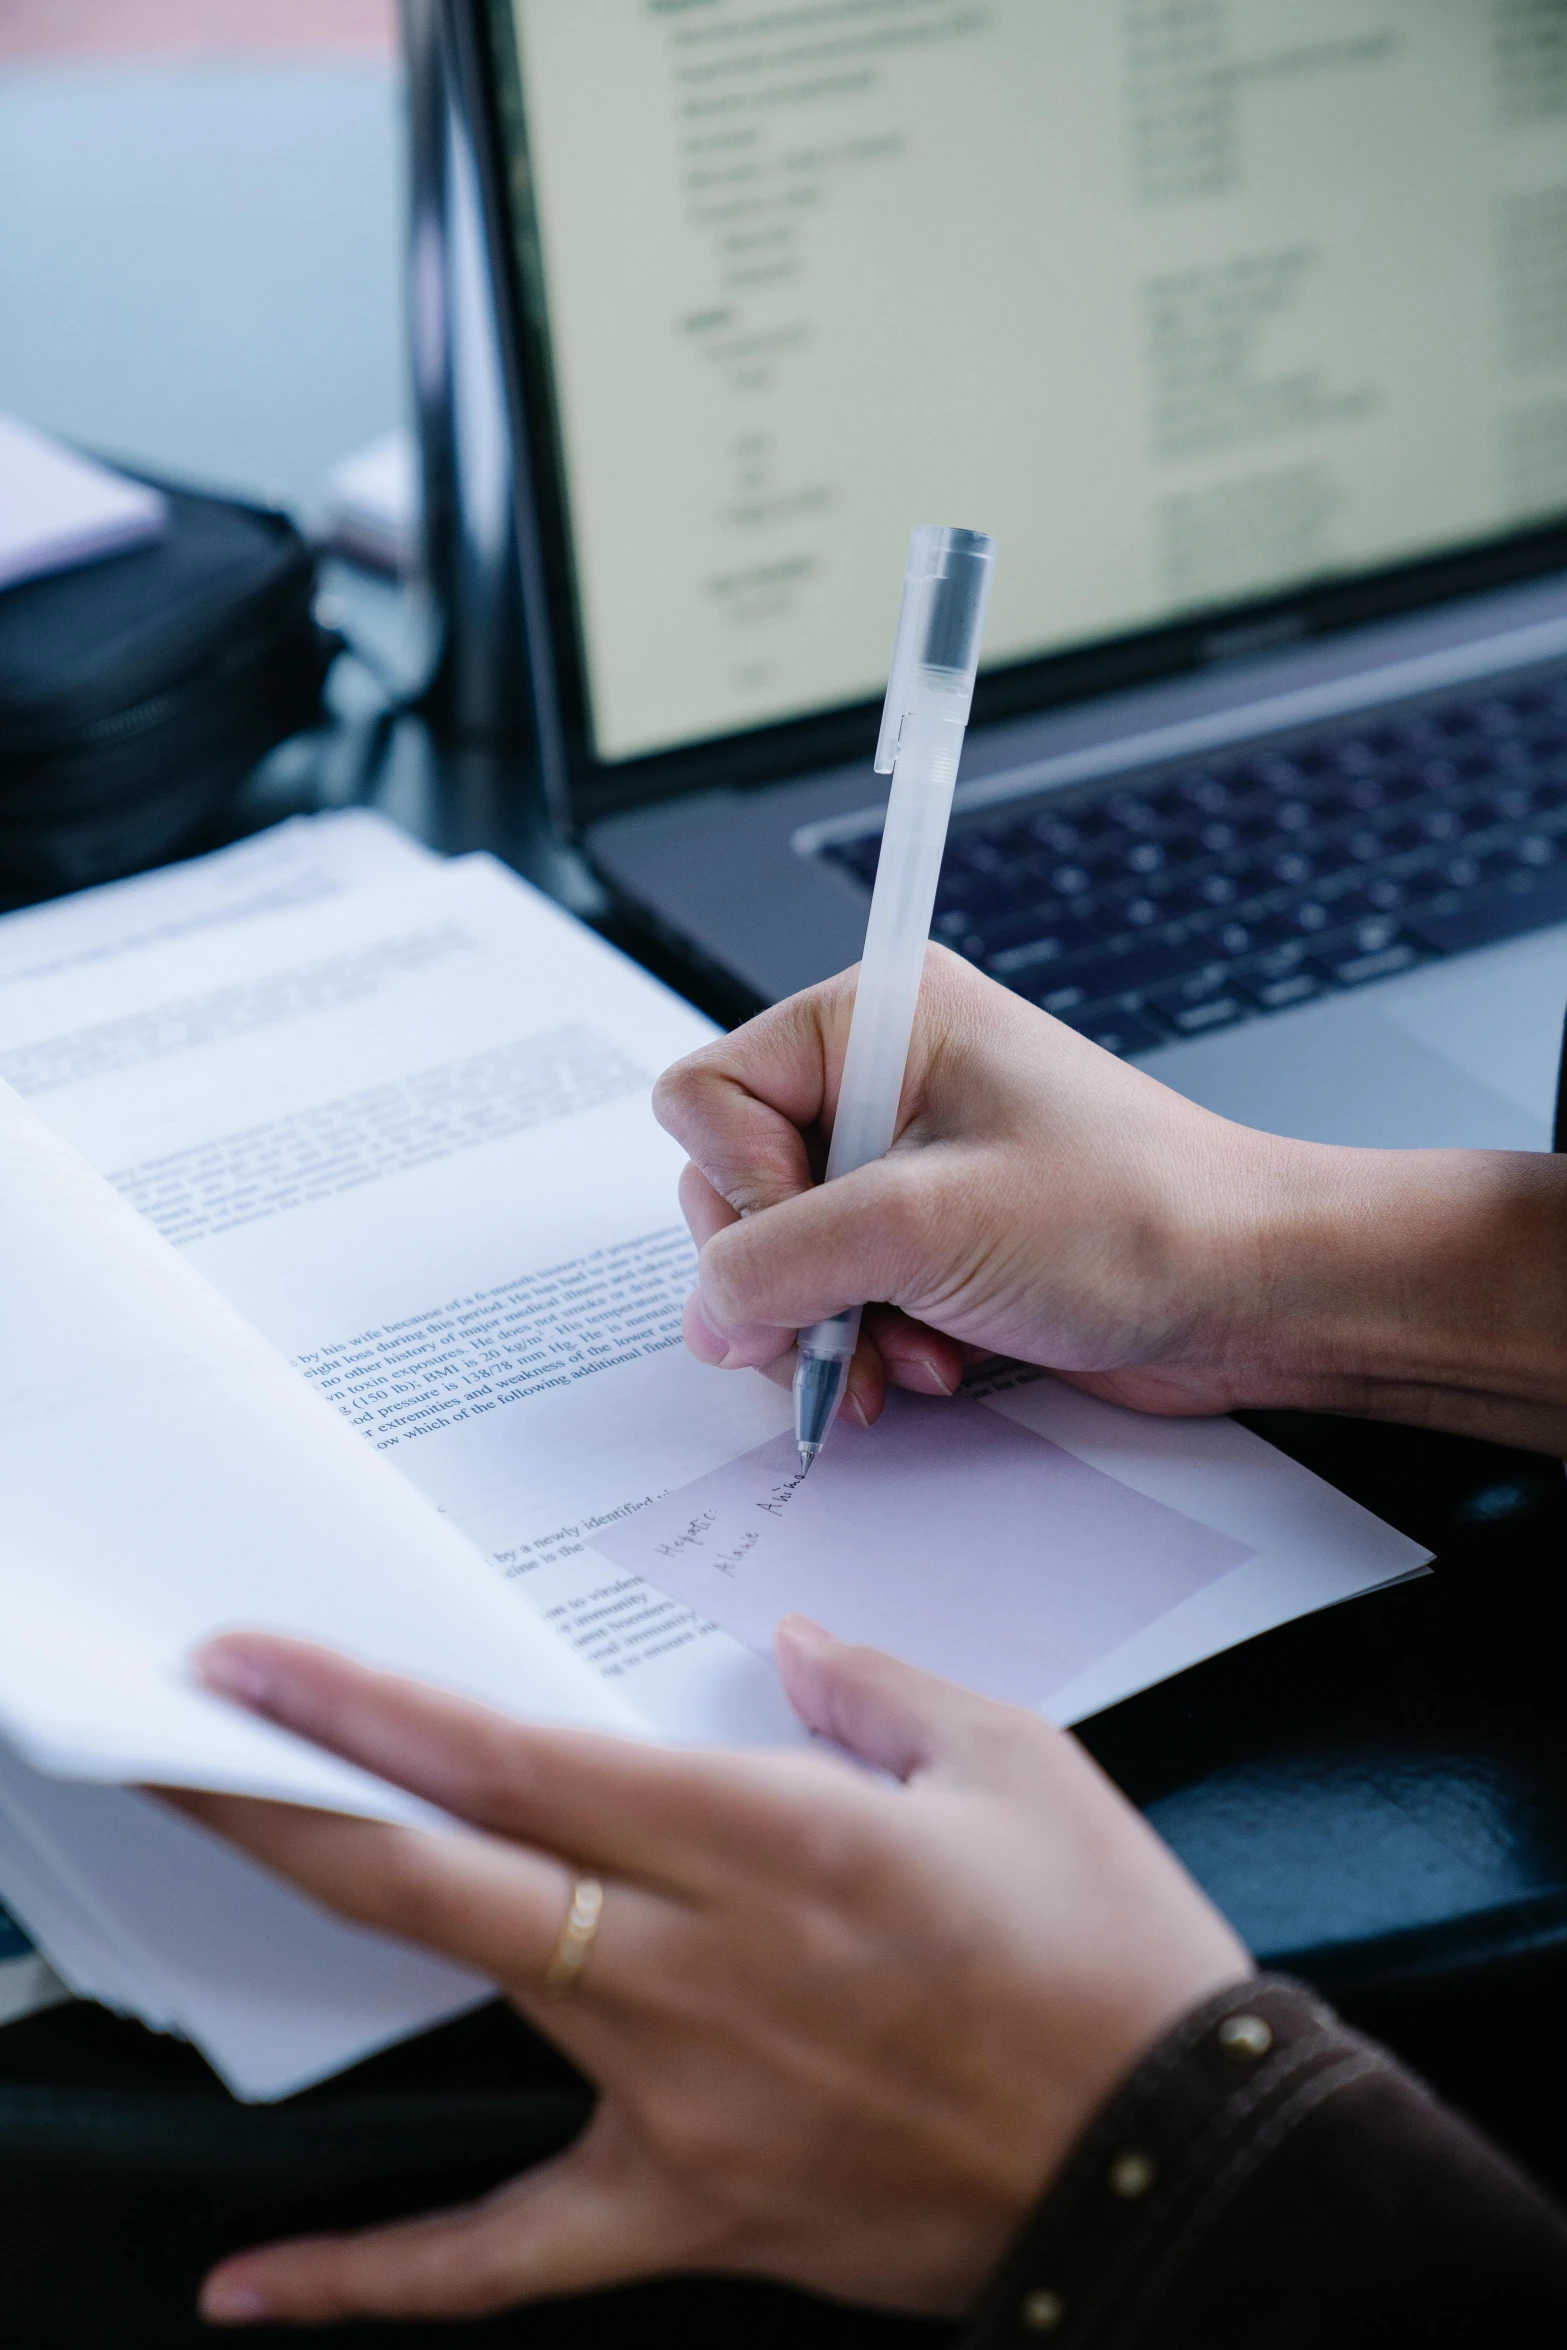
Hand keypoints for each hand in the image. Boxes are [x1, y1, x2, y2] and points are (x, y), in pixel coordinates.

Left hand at [175, 1621, 1247, 2326]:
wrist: (1177, 2159)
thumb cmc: (1112, 1951)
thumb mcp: (1019, 1764)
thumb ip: (879, 1689)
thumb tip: (789, 1649)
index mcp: (775, 1837)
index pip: (527, 1759)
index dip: (378, 1709)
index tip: (265, 1662)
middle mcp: (702, 1963)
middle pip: (451, 1872)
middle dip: (297, 1793)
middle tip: (187, 1728)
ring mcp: (685, 2098)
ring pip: (472, 1998)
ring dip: (335, 1920)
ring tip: (225, 1852)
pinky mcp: (697, 2209)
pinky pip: (509, 2259)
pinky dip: (374, 2276)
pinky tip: (256, 2286)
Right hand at [653, 948, 1566, 1450]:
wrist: (1253, 1292)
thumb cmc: (1135, 1216)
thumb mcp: (923, 1225)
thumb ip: (778, 1261)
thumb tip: (708, 1307)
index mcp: (878, 1022)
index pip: (710, 1097)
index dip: (738, 1187)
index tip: (807, 1242)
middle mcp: (882, 1085)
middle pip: (732, 1188)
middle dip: (783, 1279)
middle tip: (838, 1327)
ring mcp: (905, 1169)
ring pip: (780, 1260)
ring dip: (829, 1328)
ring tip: (903, 1358)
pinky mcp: (930, 1243)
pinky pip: (839, 1300)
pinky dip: (868, 1347)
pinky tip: (929, 1368)